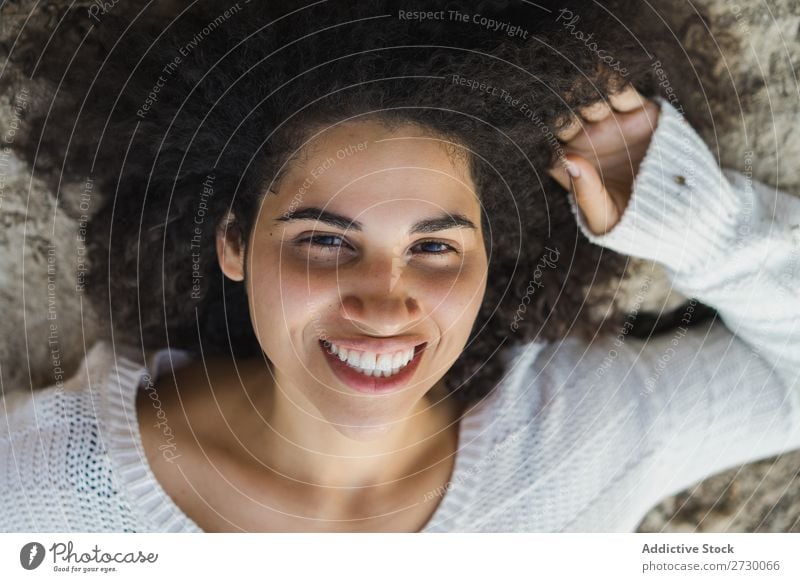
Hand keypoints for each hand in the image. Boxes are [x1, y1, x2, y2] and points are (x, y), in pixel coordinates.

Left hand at [548, 85, 660, 234]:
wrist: (672, 213)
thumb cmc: (627, 220)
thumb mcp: (604, 215)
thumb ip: (585, 192)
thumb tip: (569, 160)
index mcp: (566, 160)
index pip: (550, 138)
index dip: (552, 127)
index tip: (558, 123)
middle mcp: (581, 136)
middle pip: (567, 110)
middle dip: (566, 103)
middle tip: (571, 101)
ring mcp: (606, 121)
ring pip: (591, 96)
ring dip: (589, 90)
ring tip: (594, 95)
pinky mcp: (635, 111)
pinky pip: (623, 93)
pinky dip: (618, 86)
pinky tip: (616, 90)